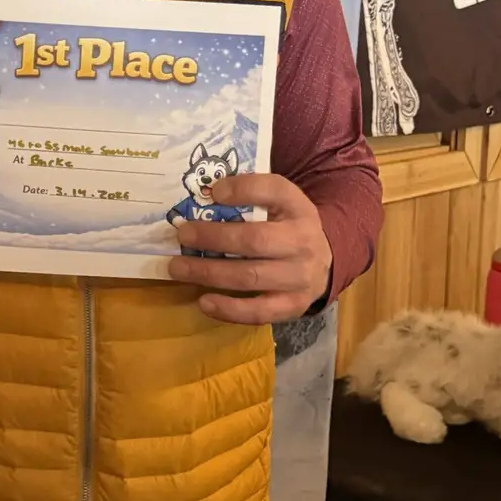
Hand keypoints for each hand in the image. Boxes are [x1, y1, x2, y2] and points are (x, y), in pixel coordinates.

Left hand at [168, 174, 330, 323]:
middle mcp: (303, 241)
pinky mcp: (293, 305)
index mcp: (298, 208)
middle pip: (255, 240)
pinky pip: (259, 312)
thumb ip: (249, 197)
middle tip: (183, 234)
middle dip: (214, 237)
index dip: (244, 189)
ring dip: (209, 273)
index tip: (214, 191)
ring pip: (250, 277)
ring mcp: (300, 277)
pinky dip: (229, 309)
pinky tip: (204, 301)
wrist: (323, 263)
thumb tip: (203, 196)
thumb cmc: (286, 228)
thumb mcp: (278, 204)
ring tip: (178, 268)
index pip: (275, 190)